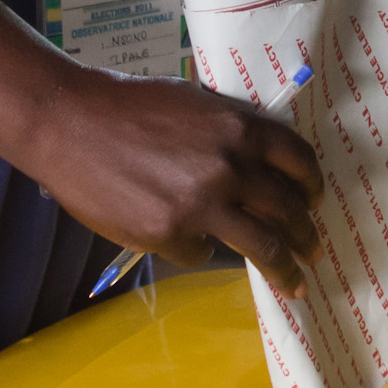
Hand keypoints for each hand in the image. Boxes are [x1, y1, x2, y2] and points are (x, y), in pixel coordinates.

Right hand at [20, 68, 325, 288]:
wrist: (71, 122)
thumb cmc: (129, 107)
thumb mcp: (196, 104)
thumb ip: (232, 133)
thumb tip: (263, 166)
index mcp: (241, 127)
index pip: (299, 162)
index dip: (313, 186)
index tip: (316, 203)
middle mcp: (231, 166)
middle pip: (288, 211)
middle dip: (306, 236)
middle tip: (313, 251)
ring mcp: (202, 203)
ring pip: (262, 246)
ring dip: (285, 269)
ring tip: (295, 283)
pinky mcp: (170, 233)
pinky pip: (201, 253)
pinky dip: (199, 250)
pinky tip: (187, 243)